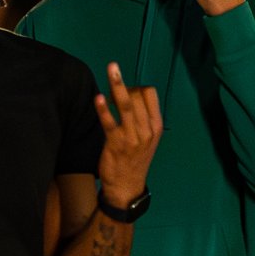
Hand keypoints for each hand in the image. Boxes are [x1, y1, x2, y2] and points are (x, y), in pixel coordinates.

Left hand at [96, 63, 163, 208]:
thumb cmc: (134, 159)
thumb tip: (128, 93)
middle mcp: (146, 130)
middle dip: (123, 84)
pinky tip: (98, 98)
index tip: (126, 91)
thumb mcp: (147, 139)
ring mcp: (132, 137)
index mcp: (156, 126)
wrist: (126, 187)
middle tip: (112, 83)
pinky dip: (103, 108)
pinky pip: (110, 122)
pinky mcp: (116, 144)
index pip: (150, 93)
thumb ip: (142, 118)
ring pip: (126, 103)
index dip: (136, 86)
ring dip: (117, 83)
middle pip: (137, 95)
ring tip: (112, 68)